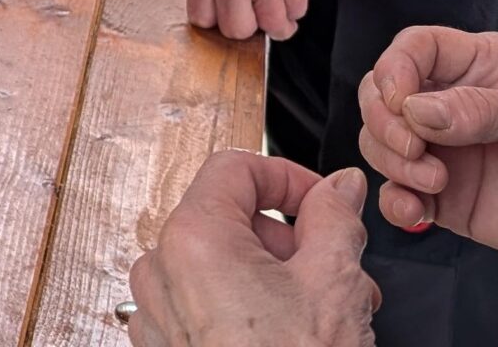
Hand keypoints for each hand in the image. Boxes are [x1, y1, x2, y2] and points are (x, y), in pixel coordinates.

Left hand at [127, 152, 378, 346]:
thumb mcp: (333, 280)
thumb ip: (335, 217)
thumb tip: (339, 188)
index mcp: (193, 238)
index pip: (235, 168)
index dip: (288, 177)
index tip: (323, 200)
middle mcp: (162, 270)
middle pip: (229, 218)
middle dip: (290, 239)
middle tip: (336, 268)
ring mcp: (159, 313)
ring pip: (221, 265)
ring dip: (276, 277)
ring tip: (325, 310)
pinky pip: (205, 305)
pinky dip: (247, 308)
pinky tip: (291, 334)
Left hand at [187, 0, 338, 40]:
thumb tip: (223, 4)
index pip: (201, 16)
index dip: (219, 20)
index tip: (233, 14)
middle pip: (236, 29)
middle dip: (251, 25)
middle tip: (260, 9)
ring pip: (271, 26)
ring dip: (280, 20)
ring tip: (282, 3)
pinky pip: (296, 9)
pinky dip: (298, 5)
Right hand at [355, 27, 497, 264]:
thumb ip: (485, 109)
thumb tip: (419, 109)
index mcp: (485, 66)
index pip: (417, 47)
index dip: (397, 68)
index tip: (401, 100)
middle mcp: (455, 102)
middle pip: (383, 92)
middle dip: (385, 119)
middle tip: (414, 147)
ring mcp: (445, 150)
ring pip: (381, 141)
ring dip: (392, 160)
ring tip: (434, 182)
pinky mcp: (442, 197)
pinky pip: (396, 193)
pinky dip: (394, 202)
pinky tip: (417, 210)